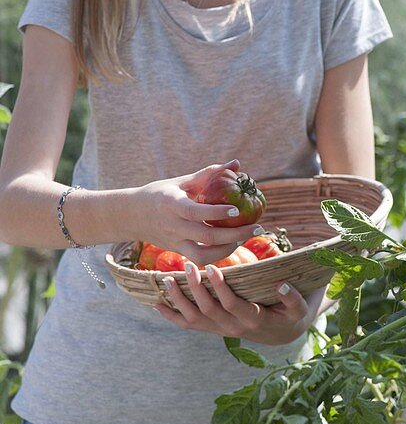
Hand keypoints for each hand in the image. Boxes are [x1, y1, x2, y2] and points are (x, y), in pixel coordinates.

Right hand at [130, 159, 257, 264]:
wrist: (131, 215)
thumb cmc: (160, 193)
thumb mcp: (181, 181)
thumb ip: (209, 174)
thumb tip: (237, 163)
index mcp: (171, 204)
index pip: (195, 212)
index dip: (217, 213)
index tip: (238, 209)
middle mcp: (173, 226)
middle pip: (206, 237)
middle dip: (235, 235)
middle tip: (257, 227)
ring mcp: (174, 242)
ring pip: (203, 255)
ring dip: (228, 250)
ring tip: (244, 238)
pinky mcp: (177, 251)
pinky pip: (199, 259)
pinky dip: (217, 256)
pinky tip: (231, 245)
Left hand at [153, 261, 324, 344]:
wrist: (282, 333)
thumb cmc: (291, 314)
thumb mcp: (300, 307)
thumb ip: (292, 298)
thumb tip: (281, 285)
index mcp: (253, 319)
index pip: (232, 304)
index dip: (220, 288)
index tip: (211, 268)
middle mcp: (233, 328)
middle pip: (208, 310)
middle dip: (196, 288)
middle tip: (188, 265)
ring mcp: (220, 329)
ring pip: (194, 319)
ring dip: (179, 301)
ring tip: (167, 280)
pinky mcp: (212, 328)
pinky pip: (189, 325)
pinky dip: (172, 316)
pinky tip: (157, 304)